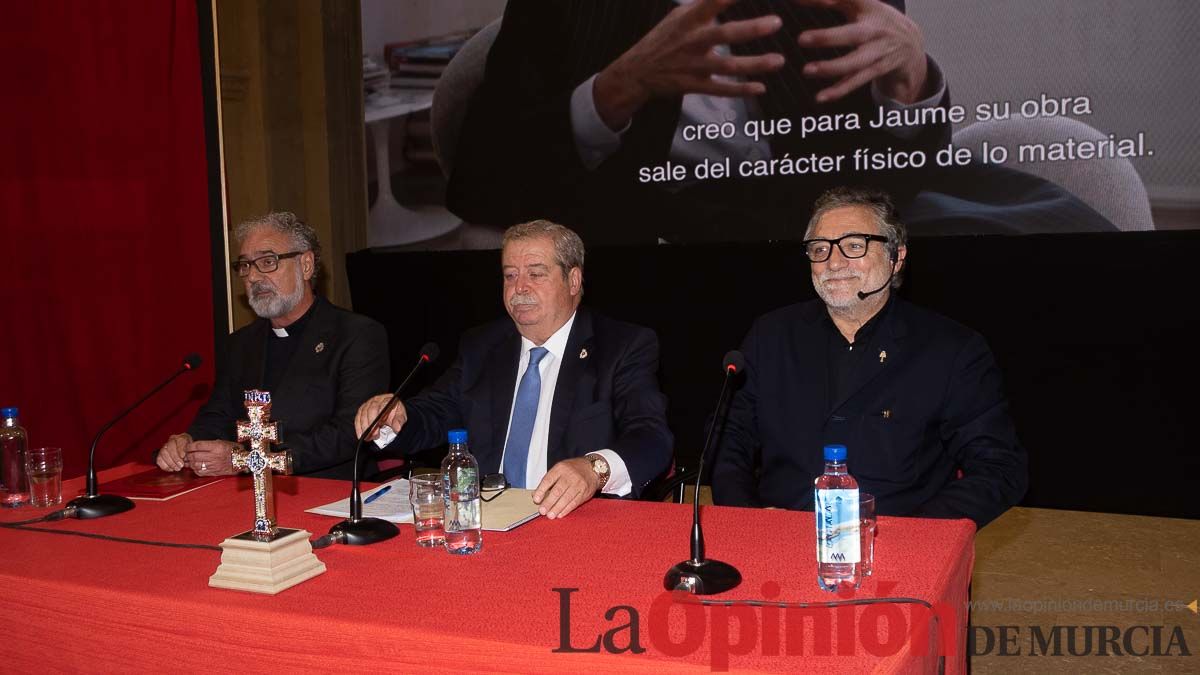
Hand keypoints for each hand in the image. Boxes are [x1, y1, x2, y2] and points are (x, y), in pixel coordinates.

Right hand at [156, 433, 192, 471]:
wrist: (184, 449)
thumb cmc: (189, 450)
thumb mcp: (193, 449)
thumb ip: (191, 452)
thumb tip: (188, 459)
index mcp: (181, 437)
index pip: (179, 441)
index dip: (180, 449)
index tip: (183, 456)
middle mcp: (171, 440)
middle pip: (170, 448)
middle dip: (175, 458)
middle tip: (181, 465)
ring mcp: (165, 446)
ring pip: (163, 453)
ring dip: (170, 463)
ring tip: (177, 468)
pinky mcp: (160, 454)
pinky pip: (159, 459)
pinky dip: (164, 465)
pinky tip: (171, 469)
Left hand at [185, 440, 236, 475]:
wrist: (243, 461)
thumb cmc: (233, 450)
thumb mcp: (223, 442)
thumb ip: (210, 443)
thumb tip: (197, 446)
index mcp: (217, 447)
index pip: (198, 446)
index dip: (189, 446)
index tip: (187, 446)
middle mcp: (214, 456)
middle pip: (195, 456)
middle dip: (188, 455)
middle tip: (186, 454)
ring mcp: (214, 465)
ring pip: (196, 464)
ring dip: (190, 463)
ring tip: (189, 460)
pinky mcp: (214, 472)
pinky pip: (200, 472)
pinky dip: (195, 470)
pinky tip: (195, 467)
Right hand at [354, 394, 406, 440]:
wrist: (393, 410)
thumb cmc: (396, 412)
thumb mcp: (401, 416)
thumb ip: (399, 421)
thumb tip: (397, 428)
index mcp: (385, 400)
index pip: (376, 408)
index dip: (374, 420)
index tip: (376, 432)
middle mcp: (375, 400)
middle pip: (368, 412)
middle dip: (369, 426)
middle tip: (372, 436)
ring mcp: (367, 404)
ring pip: (361, 415)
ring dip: (363, 428)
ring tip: (368, 437)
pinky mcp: (362, 410)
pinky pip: (358, 418)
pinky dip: (358, 427)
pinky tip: (360, 435)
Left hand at [532, 457, 598, 519]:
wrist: (592, 469)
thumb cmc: (572, 470)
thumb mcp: (559, 469)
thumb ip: (547, 481)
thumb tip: (535, 495)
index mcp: (560, 468)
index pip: (548, 480)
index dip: (541, 490)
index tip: (536, 500)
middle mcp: (570, 475)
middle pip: (558, 490)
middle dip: (549, 502)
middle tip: (542, 511)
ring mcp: (579, 484)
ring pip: (566, 498)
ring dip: (557, 508)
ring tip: (550, 515)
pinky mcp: (585, 492)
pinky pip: (574, 502)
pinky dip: (566, 509)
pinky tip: (560, 514)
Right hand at [594, 0, 784, 129]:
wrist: (638, 71)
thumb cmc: (665, 39)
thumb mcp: (680, 15)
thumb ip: (705, 5)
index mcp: (689, 19)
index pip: (713, 1)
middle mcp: (692, 41)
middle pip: (724, 34)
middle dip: (751, 29)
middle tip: (776, 22)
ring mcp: (693, 65)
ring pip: (726, 65)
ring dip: (754, 64)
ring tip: (779, 60)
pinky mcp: (693, 85)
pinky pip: (720, 89)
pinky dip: (740, 89)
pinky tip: (760, 87)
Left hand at [795, 0, 928, 103]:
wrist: (911, 44)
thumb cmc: (877, 21)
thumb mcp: (860, 6)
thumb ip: (831, 0)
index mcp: (869, 8)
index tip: (797, 0)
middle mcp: (875, 30)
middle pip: (852, 34)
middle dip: (827, 37)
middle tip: (801, 39)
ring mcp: (878, 52)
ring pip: (855, 62)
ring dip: (831, 68)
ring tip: (807, 70)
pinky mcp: (877, 70)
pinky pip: (857, 81)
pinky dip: (839, 90)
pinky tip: (821, 97)